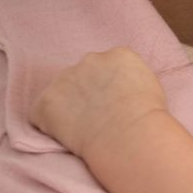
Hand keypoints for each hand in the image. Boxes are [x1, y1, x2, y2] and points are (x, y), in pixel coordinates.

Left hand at [27, 47, 169, 159]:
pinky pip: (40, 115)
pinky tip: (67, 138)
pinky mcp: (45, 104)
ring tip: (82, 131)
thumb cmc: (148, 119)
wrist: (129, 135)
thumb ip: (131, 80)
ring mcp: (64, 80)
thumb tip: (124, 90)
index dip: (107, 88)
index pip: (107, 66)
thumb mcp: (151, 87)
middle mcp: (89, 59)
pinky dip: (49, 127)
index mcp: (118, 54)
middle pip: (82, 75)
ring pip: (60, 94)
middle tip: (96, 119)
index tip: (112, 105)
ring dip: (67, 108)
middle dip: (84, 94)